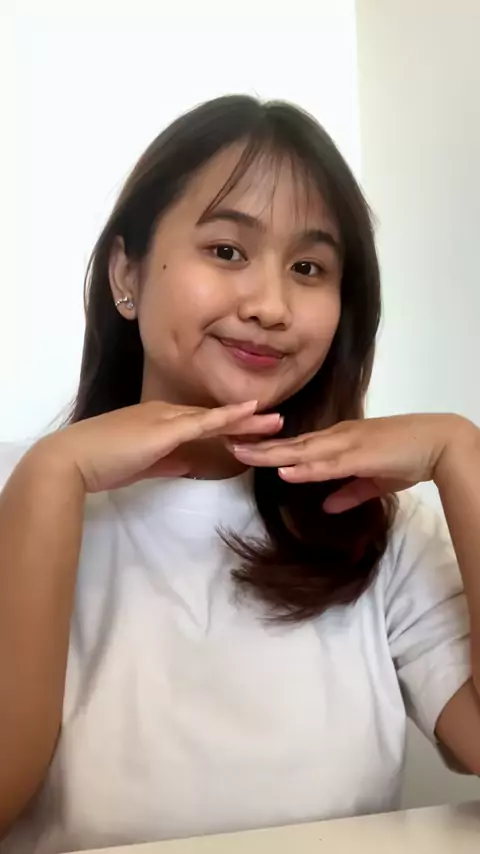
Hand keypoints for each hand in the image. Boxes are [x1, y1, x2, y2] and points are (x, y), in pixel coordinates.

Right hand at [34, 400, 281, 492]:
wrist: (73, 459)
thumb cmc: (101, 463)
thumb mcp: (140, 464)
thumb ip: (165, 461)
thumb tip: (188, 463)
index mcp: (158, 421)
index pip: (200, 423)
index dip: (227, 426)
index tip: (252, 429)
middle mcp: (165, 413)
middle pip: (212, 417)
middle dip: (245, 421)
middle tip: (274, 421)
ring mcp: (165, 418)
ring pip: (213, 418)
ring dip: (246, 420)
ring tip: (275, 421)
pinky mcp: (165, 428)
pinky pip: (203, 422)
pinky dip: (228, 417)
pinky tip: (249, 415)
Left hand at [232, 413, 469, 512]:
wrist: (437, 443)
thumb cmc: (407, 457)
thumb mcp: (373, 480)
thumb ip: (348, 492)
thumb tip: (325, 506)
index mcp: (338, 440)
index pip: (296, 444)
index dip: (269, 446)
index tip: (243, 447)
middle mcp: (336, 437)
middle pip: (289, 443)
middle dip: (257, 445)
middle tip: (225, 442)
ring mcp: (346, 444)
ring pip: (301, 449)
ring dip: (270, 453)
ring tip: (240, 454)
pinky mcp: (359, 455)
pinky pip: (326, 463)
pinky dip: (305, 467)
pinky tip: (284, 471)